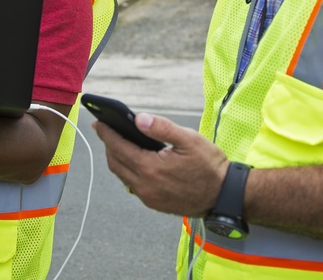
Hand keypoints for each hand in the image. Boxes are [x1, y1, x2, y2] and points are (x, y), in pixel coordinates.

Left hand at [94, 112, 229, 216]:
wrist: (224, 195)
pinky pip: (132, 185)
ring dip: (117, 158)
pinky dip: (128, 170)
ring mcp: (148, 197)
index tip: (98, 123)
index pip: (118, 148)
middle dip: (108, 145)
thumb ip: (162, 127)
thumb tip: (138, 118)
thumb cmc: (209, 166)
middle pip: (115, 162)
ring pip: (122, 175)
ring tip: (118, 142)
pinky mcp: (154, 203)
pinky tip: (134, 160)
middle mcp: (145, 186)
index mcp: (150, 168)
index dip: (106, 134)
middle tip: (106, 130)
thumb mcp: (188, 139)